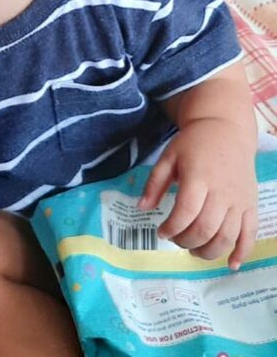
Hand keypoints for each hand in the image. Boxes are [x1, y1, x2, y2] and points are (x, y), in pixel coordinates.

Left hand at [139, 118, 257, 268]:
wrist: (226, 128)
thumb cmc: (194, 143)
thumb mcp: (168, 156)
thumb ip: (154, 183)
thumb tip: (141, 208)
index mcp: (198, 177)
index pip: (186, 212)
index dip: (171, 228)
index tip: (161, 231)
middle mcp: (222, 191)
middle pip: (205, 228)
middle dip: (186, 241)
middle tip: (176, 240)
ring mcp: (239, 199)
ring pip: (227, 236)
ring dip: (208, 251)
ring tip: (194, 250)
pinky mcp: (251, 204)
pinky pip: (250, 233)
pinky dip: (242, 252)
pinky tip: (230, 264)